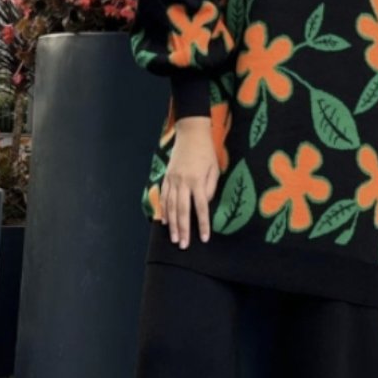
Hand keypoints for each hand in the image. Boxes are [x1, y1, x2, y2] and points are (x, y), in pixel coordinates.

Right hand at [161, 117, 219, 248]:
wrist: (190, 133)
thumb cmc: (206, 151)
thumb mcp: (214, 168)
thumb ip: (210, 188)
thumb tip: (205, 204)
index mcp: (197, 180)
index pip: (201, 207)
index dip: (203, 224)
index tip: (204, 238)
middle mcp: (182, 182)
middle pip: (182, 211)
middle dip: (183, 229)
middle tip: (183, 245)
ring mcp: (172, 180)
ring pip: (170, 206)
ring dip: (172, 224)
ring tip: (174, 238)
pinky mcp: (166, 177)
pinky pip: (164, 197)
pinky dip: (164, 211)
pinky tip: (165, 222)